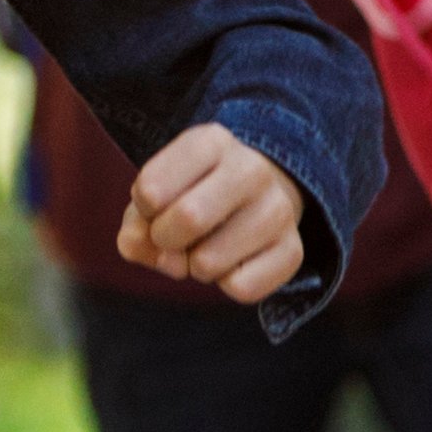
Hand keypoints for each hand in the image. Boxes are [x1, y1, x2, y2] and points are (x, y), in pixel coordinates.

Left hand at [118, 123, 311, 303]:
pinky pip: (241, 289)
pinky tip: (233, 262)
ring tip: (207, 246)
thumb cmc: (188, 195)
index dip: (144, 210)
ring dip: (194, 267)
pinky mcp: (293, 250)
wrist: (253, 197)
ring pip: (209, 263)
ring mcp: (278, 209)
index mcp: (211, 142)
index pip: (151, 190)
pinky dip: (225, 285)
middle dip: (165, 241)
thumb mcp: (153, 198)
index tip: (157, 203)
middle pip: (187, 219)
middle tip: (175, 235)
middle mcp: (252, 169)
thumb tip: (166, 259)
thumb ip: (137, 228)